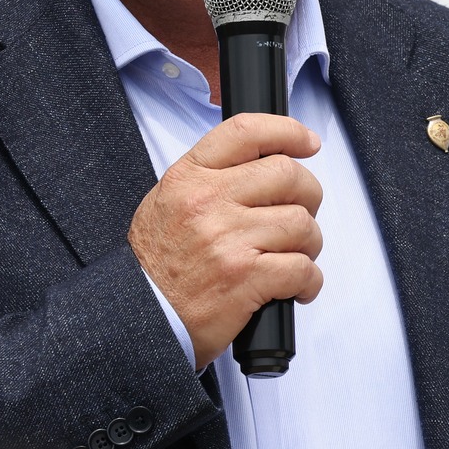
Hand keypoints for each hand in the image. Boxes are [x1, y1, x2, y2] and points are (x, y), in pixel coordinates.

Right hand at [128, 113, 324, 368]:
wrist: (139, 317)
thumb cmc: (156, 266)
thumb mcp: (168, 202)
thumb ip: (210, 178)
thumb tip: (264, 165)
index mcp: (189, 177)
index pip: (247, 132)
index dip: (287, 131)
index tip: (308, 143)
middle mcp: (208, 201)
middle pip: (288, 175)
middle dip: (308, 196)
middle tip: (300, 214)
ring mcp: (229, 239)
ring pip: (302, 224)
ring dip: (308, 244)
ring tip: (293, 256)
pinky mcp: (246, 278)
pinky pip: (302, 268)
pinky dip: (309, 281)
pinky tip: (297, 288)